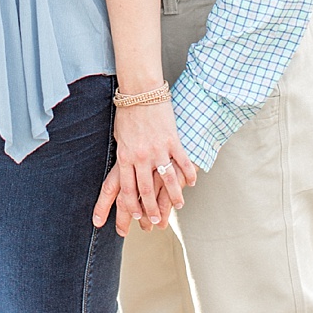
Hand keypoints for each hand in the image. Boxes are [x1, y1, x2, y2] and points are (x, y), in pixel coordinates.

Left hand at [92, 101, 196, 236]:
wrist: (141, 92)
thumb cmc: (127, 114)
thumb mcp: (119, 137)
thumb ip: (124, 156)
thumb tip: (124, 172)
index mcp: (125, 156)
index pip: (127, 188)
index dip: (132, 205)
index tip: (136, 217)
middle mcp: (140, 156)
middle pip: (146, 189)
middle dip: (150, 208)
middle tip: (156, 220)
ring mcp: (158, 149)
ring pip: (167, 180)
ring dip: (173, 196)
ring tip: (178, 206)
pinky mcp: (172, 141)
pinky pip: (182, 162)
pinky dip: (188, 174)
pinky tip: (192, 183)